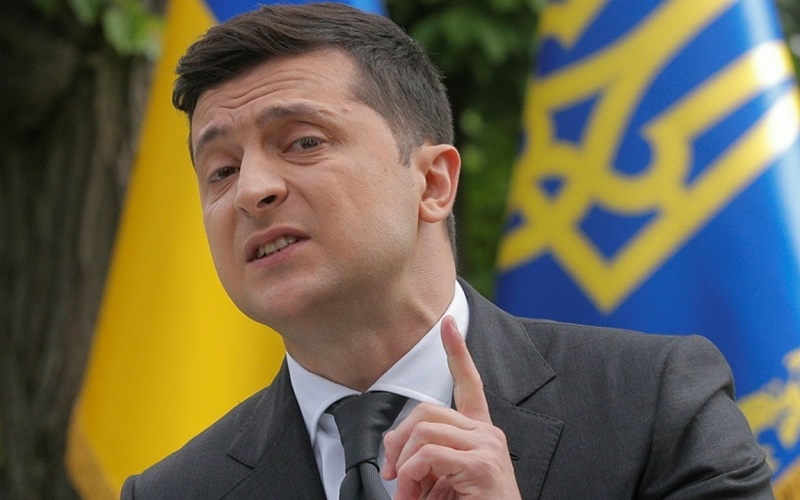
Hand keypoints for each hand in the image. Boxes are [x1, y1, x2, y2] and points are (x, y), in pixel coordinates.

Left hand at [382, 316, 520, 498]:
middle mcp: (487, 434)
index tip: (448, 324)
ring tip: (407, 493)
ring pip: (425, 431)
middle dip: (400, 439)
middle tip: (394, 473)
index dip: (457, 351)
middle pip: (428, 410)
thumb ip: (428, 458)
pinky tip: (416, 495)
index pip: (469, 383)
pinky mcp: (481, 464)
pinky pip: (429, 455)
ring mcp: (487, 447)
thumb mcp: (444, 480)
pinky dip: (412, 476)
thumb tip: (398, 454)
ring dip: (405, 465)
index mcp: (479, 434)